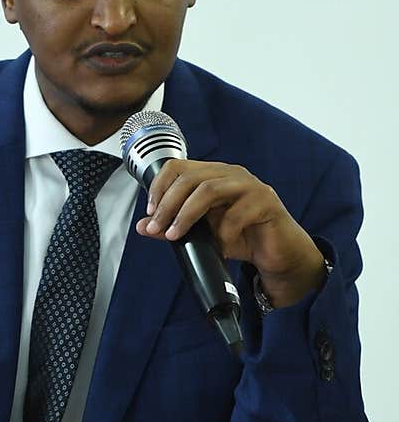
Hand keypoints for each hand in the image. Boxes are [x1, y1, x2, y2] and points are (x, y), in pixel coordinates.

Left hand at [136, 159, 326, 307]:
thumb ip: (174, 226)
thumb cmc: (242, 238)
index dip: (160, 186)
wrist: (278, 254)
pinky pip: (236, 215)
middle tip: (158, 229)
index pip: (178, 166)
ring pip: (209, 190)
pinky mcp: (266, 202)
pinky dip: (221, 234)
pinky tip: (218, 248)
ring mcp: (250, 185)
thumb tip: (143, 227)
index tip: (151, 212)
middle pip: (190, 178)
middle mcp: (231, 174)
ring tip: (176, 235)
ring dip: (187, 215)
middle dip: (169, 204)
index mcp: (213, 175)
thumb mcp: (203, 234)